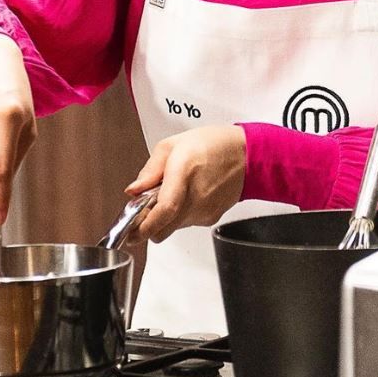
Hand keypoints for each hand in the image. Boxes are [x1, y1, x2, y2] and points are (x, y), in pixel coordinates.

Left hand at [124, 125, 246, 241]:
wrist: (247, 154)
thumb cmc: (214, 145)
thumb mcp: (173, 144)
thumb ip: (150, 169)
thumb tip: (135, 189)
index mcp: (184, 172)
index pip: (164, 210)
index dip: (145, 226)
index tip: (130, 232)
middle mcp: (195, 197)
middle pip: (163, 229)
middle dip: (147, 226)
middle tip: (141, 214)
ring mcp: (205, 211)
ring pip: (172, 228)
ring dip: (164, 218)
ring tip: (169, 195)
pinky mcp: (211, 218)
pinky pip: (186, 223)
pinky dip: (179, 216)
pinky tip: (186, 196)